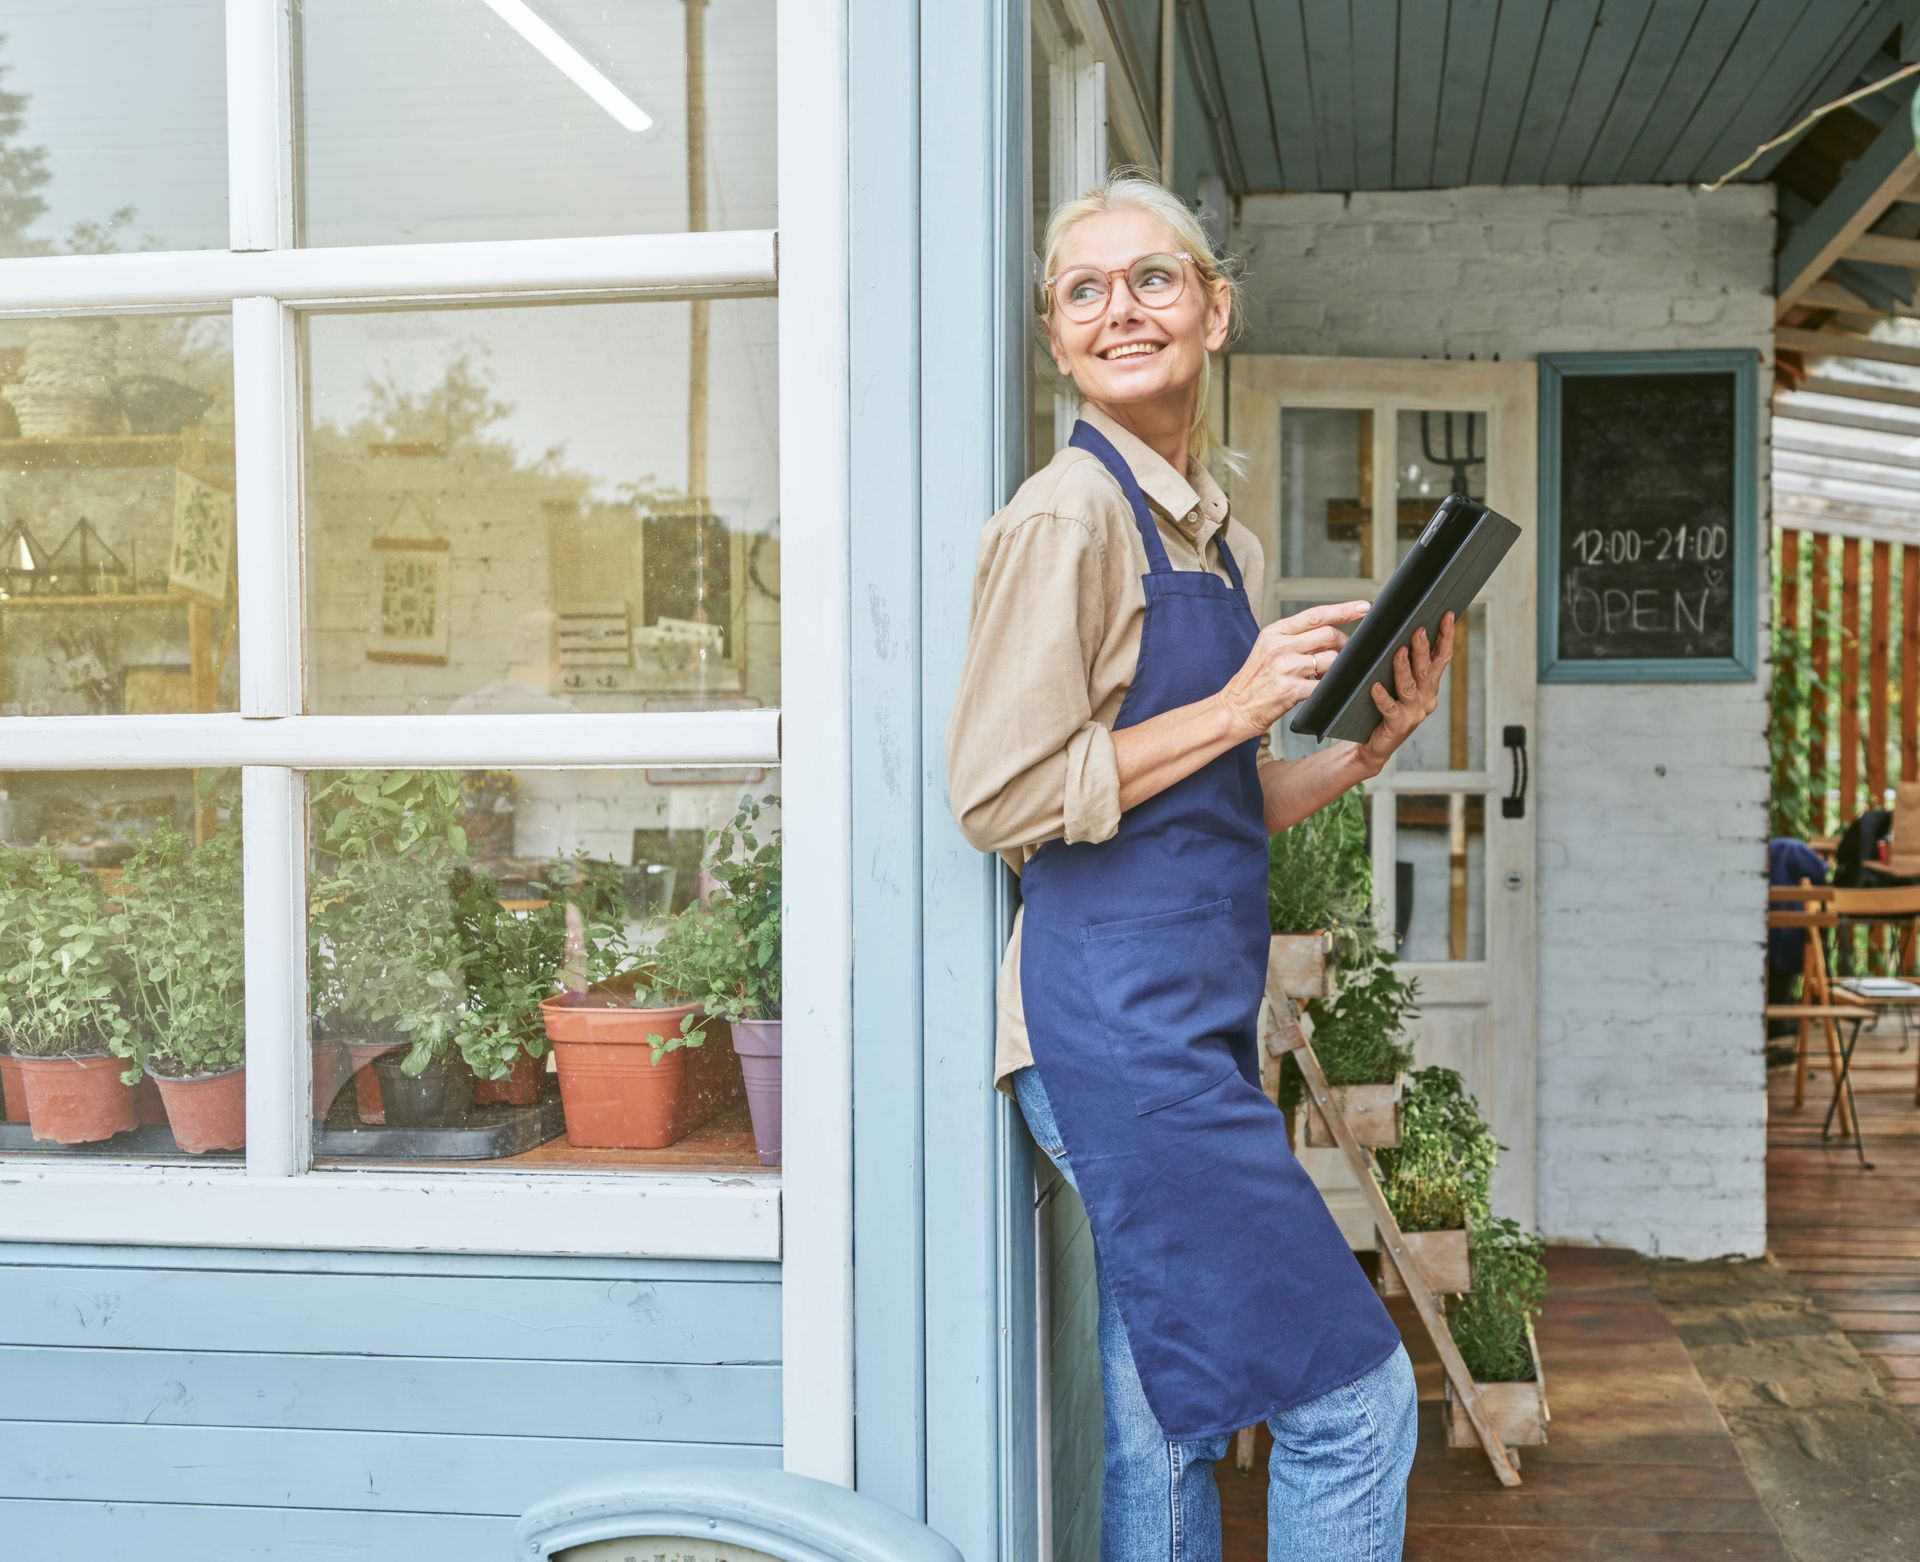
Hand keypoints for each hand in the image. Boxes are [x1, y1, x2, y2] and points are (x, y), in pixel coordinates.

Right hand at [1216, 600, 1370, 740]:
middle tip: (1345, 655)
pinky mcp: (1290, 689)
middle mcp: (1279, 646)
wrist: (1234, 709)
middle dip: (1344, 644)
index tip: (1363, 607)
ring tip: (1329, 675)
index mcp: (1274, 632)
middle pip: (1328, 635)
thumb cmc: (1254, 681)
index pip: (1315, 615)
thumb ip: (1294, 638)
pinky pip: (1324, 684)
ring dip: (1338, 668)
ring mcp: (1285, 667)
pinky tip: (1325, 688)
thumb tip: (1330, 634)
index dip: (1343, 610)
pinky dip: (1331, 687)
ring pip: (1331, 659)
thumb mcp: (1267, 650)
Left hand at [1356, 613, 1456, 770]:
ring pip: (1409, 686)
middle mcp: (1426, 697)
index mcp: (1430, 685)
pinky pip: (1390, 708)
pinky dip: (1383, 697)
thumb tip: (1400, 632)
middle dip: (1424, 648)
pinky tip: (1375, 687)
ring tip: (1399, 651)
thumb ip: (1405, 664)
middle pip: (1427, 669)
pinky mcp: (1398, 725)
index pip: (1441, 656)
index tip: (1448, 615)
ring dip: (1404, 668)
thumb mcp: (1400, 684)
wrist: (1376, 744)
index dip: (1446, 635)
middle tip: (1418, 629)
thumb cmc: (1385, 709)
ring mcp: (1414, 712)